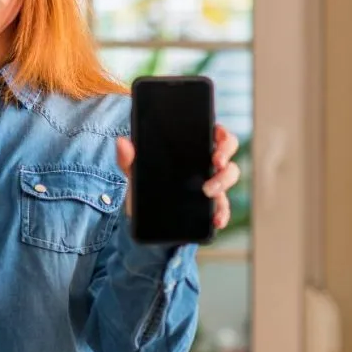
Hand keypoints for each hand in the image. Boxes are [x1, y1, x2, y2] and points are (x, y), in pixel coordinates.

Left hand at [116, 124, 240, 229]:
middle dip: (226, 154)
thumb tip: (122, 142)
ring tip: (209, 192)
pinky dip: (223, 213)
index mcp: (191, 148)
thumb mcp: (134, 171)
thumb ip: (128, 157)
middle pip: (227, 150)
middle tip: (215, 163)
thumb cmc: (144, 184)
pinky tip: (216, 219)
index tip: (216, 136)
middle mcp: (205, 163)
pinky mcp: (210, 205)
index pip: (214, 133)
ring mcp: (211, 183)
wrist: (143, 215)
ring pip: (229, 176)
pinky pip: (223, 207)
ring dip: (223, 182)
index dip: (220, 132)